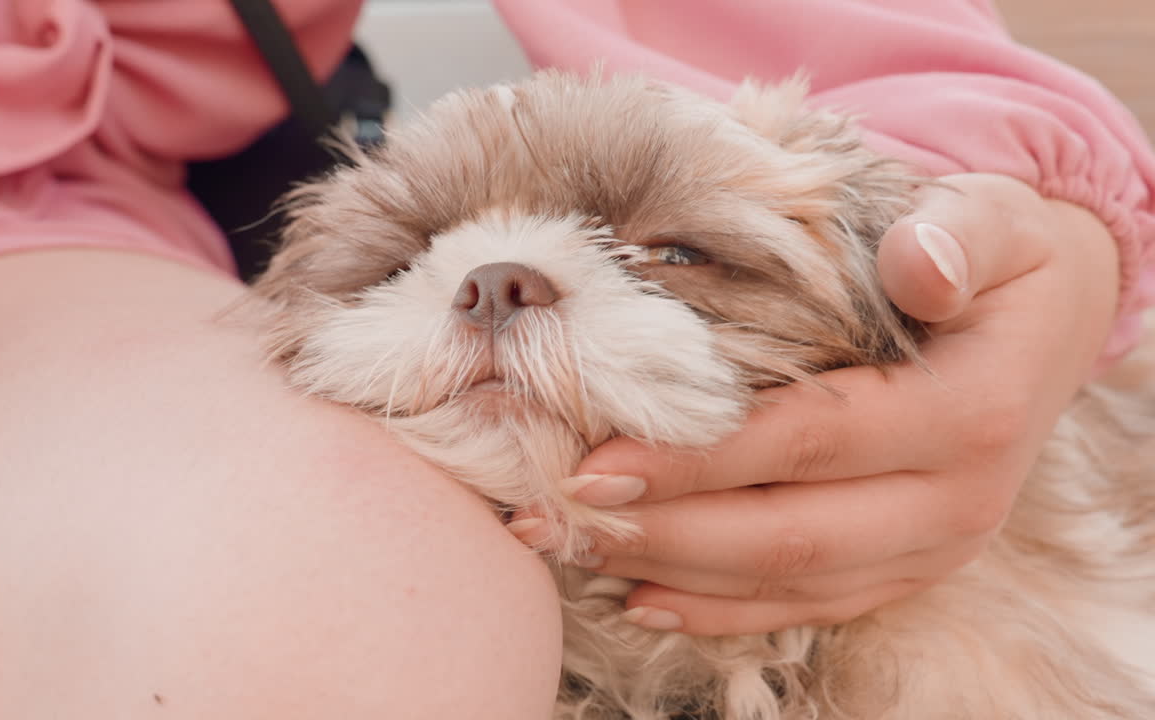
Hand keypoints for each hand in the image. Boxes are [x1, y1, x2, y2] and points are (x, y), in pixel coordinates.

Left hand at [511, 174, 1119, 634]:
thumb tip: (918, 264)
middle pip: (788, 532)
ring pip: (788, 582)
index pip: (813, 440)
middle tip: (557, 511)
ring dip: (672, 572)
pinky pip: (806, 605)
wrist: (1042, 326)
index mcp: (970, 412)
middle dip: (663, 528)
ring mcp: (931, 549)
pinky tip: (641, 595)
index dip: (702, 456)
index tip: (597, 459)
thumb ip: (957, 235)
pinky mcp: (903, 570)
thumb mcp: (992, 222)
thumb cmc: (993, 264)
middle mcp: (956, 502)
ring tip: (571, 547)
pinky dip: (721, 608)